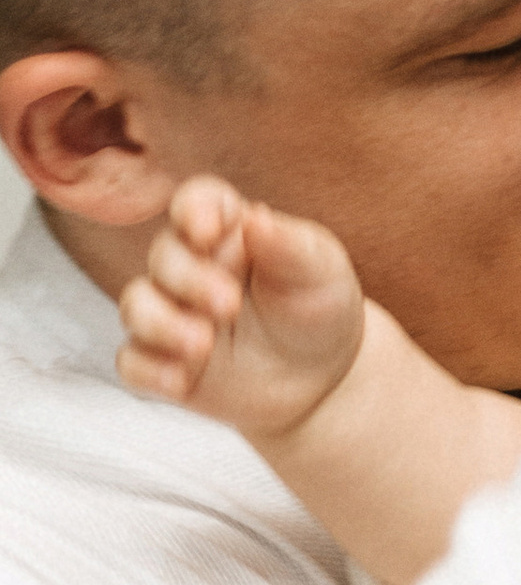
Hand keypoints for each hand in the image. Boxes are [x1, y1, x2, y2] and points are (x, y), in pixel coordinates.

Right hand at [116, 176, 365, 443]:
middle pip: (163, 256)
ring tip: (203, 345)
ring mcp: (173, 314)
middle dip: (189, 280)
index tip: (205, 231)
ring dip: (160, 323)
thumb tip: (256, 218)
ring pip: (137, 305)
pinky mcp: (165, 362)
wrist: (323, 377)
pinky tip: (180, 381)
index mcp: (228, 232)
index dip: (192, 210)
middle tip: (230, 306)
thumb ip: (289, 244)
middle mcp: (191, 267)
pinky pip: (133, 363)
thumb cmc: (319, 308)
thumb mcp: (319, 271)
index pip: (197, 203)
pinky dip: (149, 371)